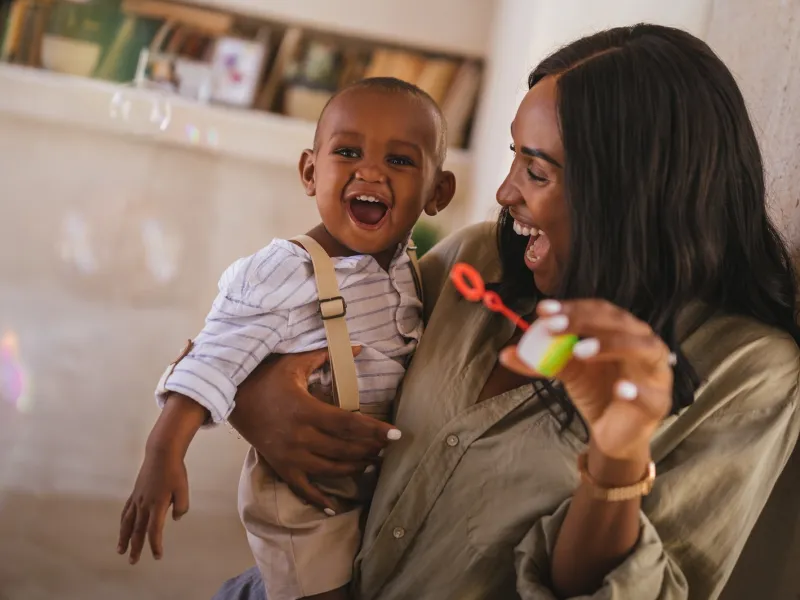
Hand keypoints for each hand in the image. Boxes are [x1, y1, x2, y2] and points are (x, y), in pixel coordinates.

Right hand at [118, 447, 188, 563]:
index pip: (154, 530)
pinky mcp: (135, 493)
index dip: (155, 545)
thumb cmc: (175, 472)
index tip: (157, 556)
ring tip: (120, 550)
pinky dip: (123, 522)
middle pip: (138, 530)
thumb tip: (175, 519)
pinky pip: (126, 511)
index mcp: (157, 505)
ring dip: (124, 538)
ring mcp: (137, 498)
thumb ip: (181, 506)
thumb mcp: (184, 489)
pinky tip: (123, 528)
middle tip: (133, 561)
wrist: (161, 454)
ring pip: (128, 523)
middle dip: (135, 547)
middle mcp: (144, 504)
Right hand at [228, 347, 400, 512]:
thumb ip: (325, 355)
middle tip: (387, 448)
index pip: (348, 424)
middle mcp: (300, 436)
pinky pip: (302, 488)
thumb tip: (357, 347)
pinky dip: (319, 499)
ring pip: (330, 469)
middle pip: (344, 449)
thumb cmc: (264, 377)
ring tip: (371, 463)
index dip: (374, 430)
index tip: (396, 434)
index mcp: (306, 410)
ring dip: (354, 468)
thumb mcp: (293, 362)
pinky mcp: (280, 466)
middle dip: (370, 450)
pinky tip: (334, 507)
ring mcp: (290, 455)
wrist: (229, 397)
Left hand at [500, 300, 672, 461]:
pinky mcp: (659, 403)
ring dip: (611, 345)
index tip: (543, 311)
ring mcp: (655, 372)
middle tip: (555, 327)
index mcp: (621, 330)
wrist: (612, 432)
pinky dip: (636, 391)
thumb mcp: (567, 372)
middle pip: (620, 323)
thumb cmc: (596, 391)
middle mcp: (642, 343)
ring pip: (642, 349)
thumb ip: (542, 361)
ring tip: (580, 351)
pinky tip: (620, 389)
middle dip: (586, 322)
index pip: (600, 310)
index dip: (572, 308)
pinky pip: (651, 395)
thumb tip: (506, 353)